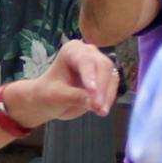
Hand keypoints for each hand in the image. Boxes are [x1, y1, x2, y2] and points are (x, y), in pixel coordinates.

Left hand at [5, 40, 119, 127]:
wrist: (51, 100)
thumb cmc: (48, 93)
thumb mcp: (56, 96)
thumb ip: (73, 97)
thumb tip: (92, 102)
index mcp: (72, 50)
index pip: (85, 61)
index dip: (90, 76)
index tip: (92, 92)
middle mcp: (88, 53)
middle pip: (103, 66)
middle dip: (101, 88)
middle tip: (97, 108)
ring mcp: (98, 64)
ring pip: (111, 76)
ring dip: (108, 95)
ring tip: (100, 112)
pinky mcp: (105, 77)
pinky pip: (112, 86)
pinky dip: (109, 98)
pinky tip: (102, 110)